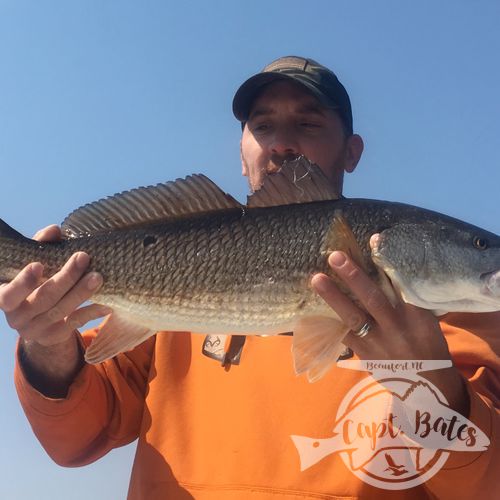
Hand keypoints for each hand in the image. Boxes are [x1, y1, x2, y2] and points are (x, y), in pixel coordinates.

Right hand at [0, 225, 109, 396]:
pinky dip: (92, 311)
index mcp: (6, 298)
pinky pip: (76, 323)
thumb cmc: (36, 283)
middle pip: (43, 298)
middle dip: (65, 277)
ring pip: (61, 310)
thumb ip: (42, 247)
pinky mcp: (55, 335)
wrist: (38, 321)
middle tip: (83, 257)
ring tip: (98, 277)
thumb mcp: (35, 267)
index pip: (9, 293)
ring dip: (81, 292)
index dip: (23, 281)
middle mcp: (17, 317)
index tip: (39, 264)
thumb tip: (54, 230)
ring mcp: (36, 329)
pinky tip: (107, 303)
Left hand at [311, 235, 468, 414]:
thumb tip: (385, 268)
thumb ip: (407, 298)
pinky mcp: (365, 353)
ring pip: (353, 317)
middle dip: (353, 276)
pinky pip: (343, 335)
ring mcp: (379, 342)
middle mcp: (397, 327)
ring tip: (316, 278)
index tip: (373, 238)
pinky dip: (328, 322)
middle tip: (335, 256)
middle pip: (373, 298)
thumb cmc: (427, 345)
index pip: (401, 283)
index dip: (385, 261)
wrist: (427, 386)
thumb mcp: (426, 320)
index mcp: (417, 315)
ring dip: (333, 297)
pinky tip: (311, 310)